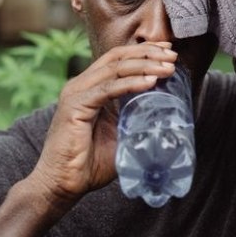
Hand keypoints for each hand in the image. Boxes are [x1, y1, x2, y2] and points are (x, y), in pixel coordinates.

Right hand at [25, 42, 176, 208]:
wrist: (62, 184)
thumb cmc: (89, 163)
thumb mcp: (120, 134)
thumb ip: (135, 118)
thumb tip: (164, 113)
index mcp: (89, 87)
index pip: (118, 59)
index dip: (143, 51)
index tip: (168, 52)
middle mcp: (80, 85)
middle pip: (117, 57)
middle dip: (148, 53)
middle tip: (172, 56)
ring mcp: (76, 93)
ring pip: (115, 68)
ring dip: (144, 65)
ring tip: (167, 68)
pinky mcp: (74, 106)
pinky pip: (108, 89)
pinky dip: (131, 83)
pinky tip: (150, 82)